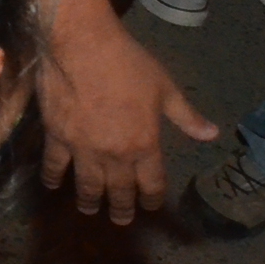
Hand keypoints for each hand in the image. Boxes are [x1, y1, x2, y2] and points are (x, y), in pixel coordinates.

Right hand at [38, 5, 218, 222]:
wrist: (82, 44)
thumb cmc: (127, 63)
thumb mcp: (165, 88)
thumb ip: (186, 116)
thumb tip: (211, 135)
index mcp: (146, 145)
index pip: (152, 184)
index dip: (152, 199)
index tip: (150, 205)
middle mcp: (116, 155)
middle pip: (120, 192)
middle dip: (122, 209)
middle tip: (120, 219)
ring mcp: (84, 148)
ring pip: (88, 186)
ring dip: (90, 202)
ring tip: (90, 210)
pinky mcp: (57, 137)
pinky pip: (54, 165)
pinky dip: (53, 179)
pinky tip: (54, 186)